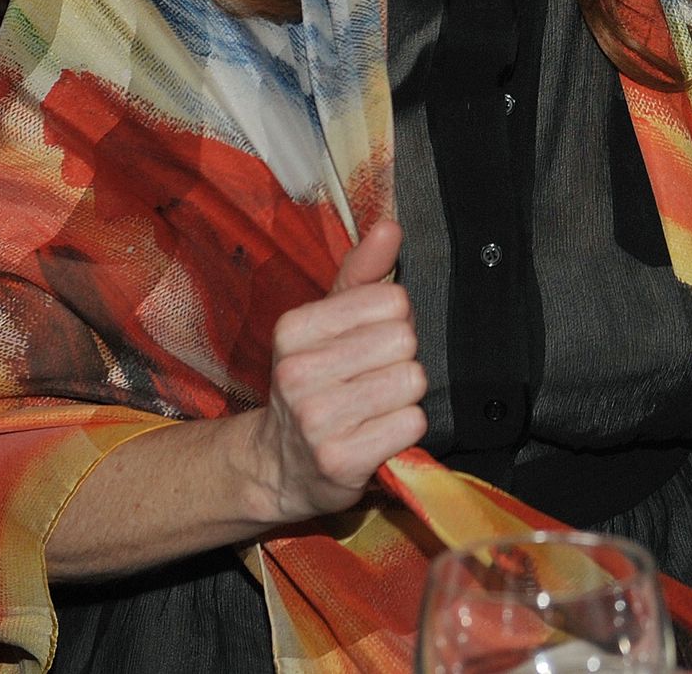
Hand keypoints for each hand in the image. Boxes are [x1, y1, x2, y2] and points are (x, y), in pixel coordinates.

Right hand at [244, 219, 426, 527]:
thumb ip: (361, 272)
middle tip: (374, 376)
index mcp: (293, 329)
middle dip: (401, 357)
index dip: (394, 320)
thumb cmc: (314, 380)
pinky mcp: (339, 461)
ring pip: (412, 381)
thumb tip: (390, 226)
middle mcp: (297, 372)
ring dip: (405, 395)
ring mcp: (315, 420)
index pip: (391, 300)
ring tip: (375, 405)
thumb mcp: (326, 321)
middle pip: (404, 340)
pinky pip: (411, 424)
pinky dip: (405, 429)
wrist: (280, 464)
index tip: (370, 340)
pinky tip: (377, 433)